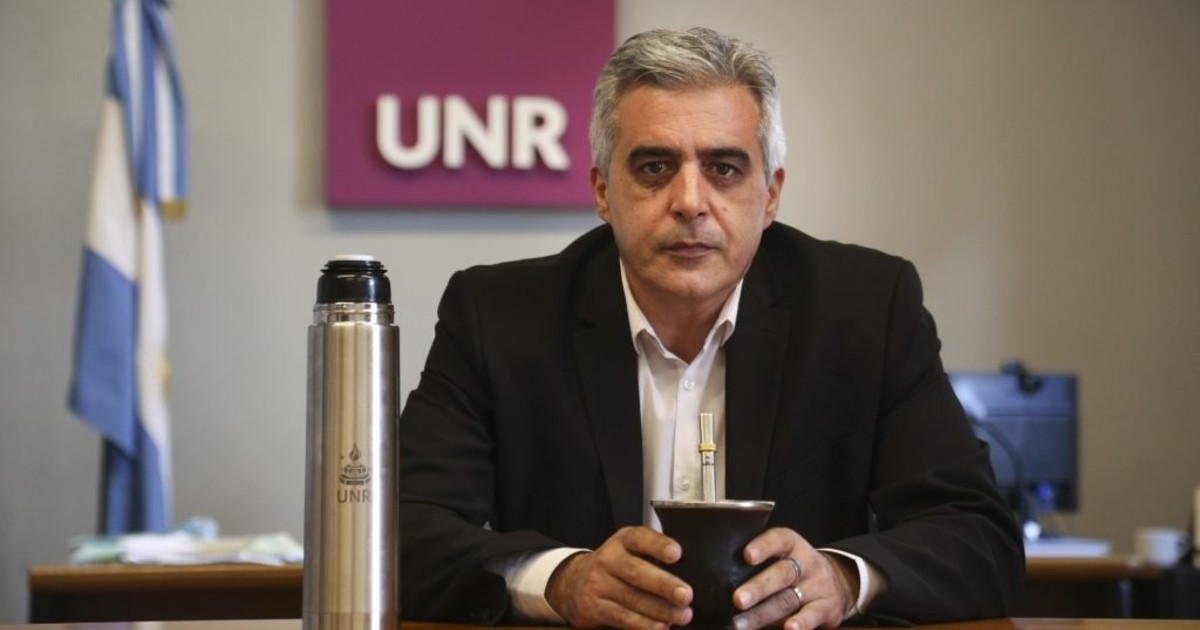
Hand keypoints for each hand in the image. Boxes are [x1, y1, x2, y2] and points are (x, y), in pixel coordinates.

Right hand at [545, 526, 693, 629]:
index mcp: (623, 541)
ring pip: (632, 598)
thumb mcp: (630, 551)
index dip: (658, 545)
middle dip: (664, 585)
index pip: (640, 538)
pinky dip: (643, 624)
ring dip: (660, 610)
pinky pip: (622, 617)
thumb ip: (653, 557)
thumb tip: (691, 572)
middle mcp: (608, 559)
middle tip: (686, 594)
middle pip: (636, 572)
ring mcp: (599, 584)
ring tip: (682, 616)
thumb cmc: (617, 566)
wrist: (575, 582)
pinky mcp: (594, 607)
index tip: (676, 553)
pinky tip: (660, 627)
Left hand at [731, 528, 855, 629]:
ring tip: (741, 624)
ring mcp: (818, 585)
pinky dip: (800, 623)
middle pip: (782, 573)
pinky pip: (812, 615)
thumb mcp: (782, 558)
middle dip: (758, 587)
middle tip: (737, 599)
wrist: (839, 583)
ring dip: (762, 614)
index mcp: (792, 545)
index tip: (746, 555)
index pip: (778, 540)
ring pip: (788, 599)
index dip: (763, 546)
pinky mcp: (827, 607)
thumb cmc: (796, 571)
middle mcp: (806, 563)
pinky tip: (788, 629)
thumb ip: (758, 564)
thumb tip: (718, 578)